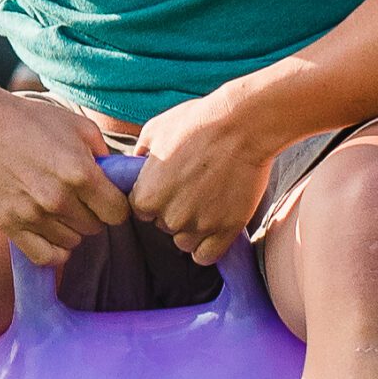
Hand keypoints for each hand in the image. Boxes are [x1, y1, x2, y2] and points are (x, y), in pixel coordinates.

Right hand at [0, 87, 131, 266]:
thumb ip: (104, 154)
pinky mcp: (11, 225)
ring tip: (56, 206)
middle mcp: (59, 199)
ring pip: (71, 241)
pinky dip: (53, 250)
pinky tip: (51, 232)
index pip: (118, 213)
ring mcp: (33, 215)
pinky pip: (45, 256)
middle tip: (76, 196)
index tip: (105, 197)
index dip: (115, 205)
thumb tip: (116, 178)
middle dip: (91, 213)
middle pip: (95, 228)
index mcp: (81, 174)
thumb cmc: (29, 121)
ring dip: (70, 227)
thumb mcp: (77, 126)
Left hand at [130, 88, 286, 266]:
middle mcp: (168, 216)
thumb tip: (134, 165)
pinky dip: (209, 247)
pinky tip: (214, 228)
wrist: (243, 125)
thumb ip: (139, 154)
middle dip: (174, 211)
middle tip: (194, 188)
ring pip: (185, 243)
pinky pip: (207, 256)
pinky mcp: (226, 230)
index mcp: (146, 195)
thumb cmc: (197, 122)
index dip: (155, 198)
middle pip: (163, 226)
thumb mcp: (154, 131)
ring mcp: (198, 225)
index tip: (170, 185)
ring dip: (192, 230)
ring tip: (207, 204)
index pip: (140, 211)